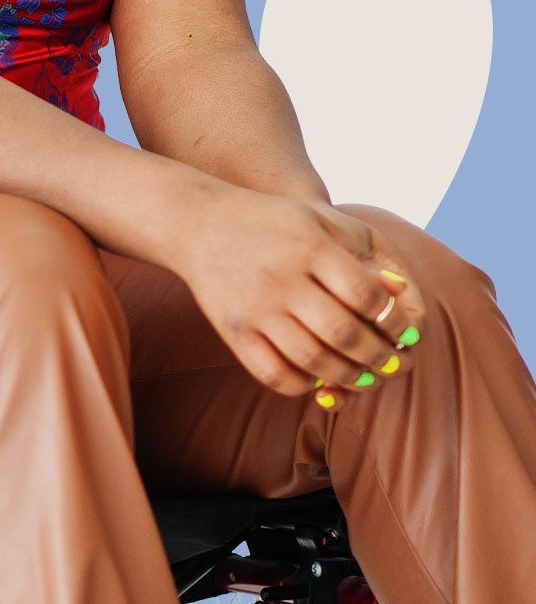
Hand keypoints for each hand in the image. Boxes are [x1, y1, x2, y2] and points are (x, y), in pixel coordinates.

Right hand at [180, 186, 426, 402]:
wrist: (197, 222)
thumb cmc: (271, 221)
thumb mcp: (318, 218)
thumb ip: (362, 252)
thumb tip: (402, 296)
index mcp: (308, 246)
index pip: (367, 296)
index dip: (396, 321)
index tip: (405, 331)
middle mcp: (281, 278)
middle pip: (345, 334)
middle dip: (380, 357)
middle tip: (394, 364)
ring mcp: (254, 308)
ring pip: (314, 361)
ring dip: (349, 377)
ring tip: (364, 377)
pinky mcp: (233, 331)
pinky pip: (275, 375)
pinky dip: (304, 385)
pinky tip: (319, 377)